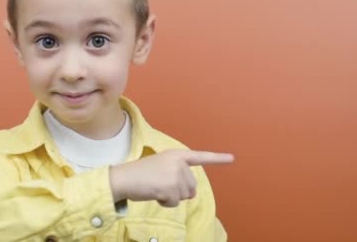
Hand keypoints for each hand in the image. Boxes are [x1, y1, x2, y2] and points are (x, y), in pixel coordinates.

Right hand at [109, 149, 233, 206]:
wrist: (124, 178)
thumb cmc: (140, 174)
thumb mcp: (161, 166)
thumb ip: (179, 175)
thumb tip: (192, 194)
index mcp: (176, 154)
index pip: (200, 156)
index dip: (217, 158)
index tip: (232, 158)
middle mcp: (179, 163)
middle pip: (191, 186)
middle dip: (178, 190)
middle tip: (160, 184)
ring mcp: (176, 174)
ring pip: (184, 195)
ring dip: (171, 196)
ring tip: (156, 187)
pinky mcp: (171, 187)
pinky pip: (174, 202)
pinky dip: (165, 202)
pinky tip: (154, 193)